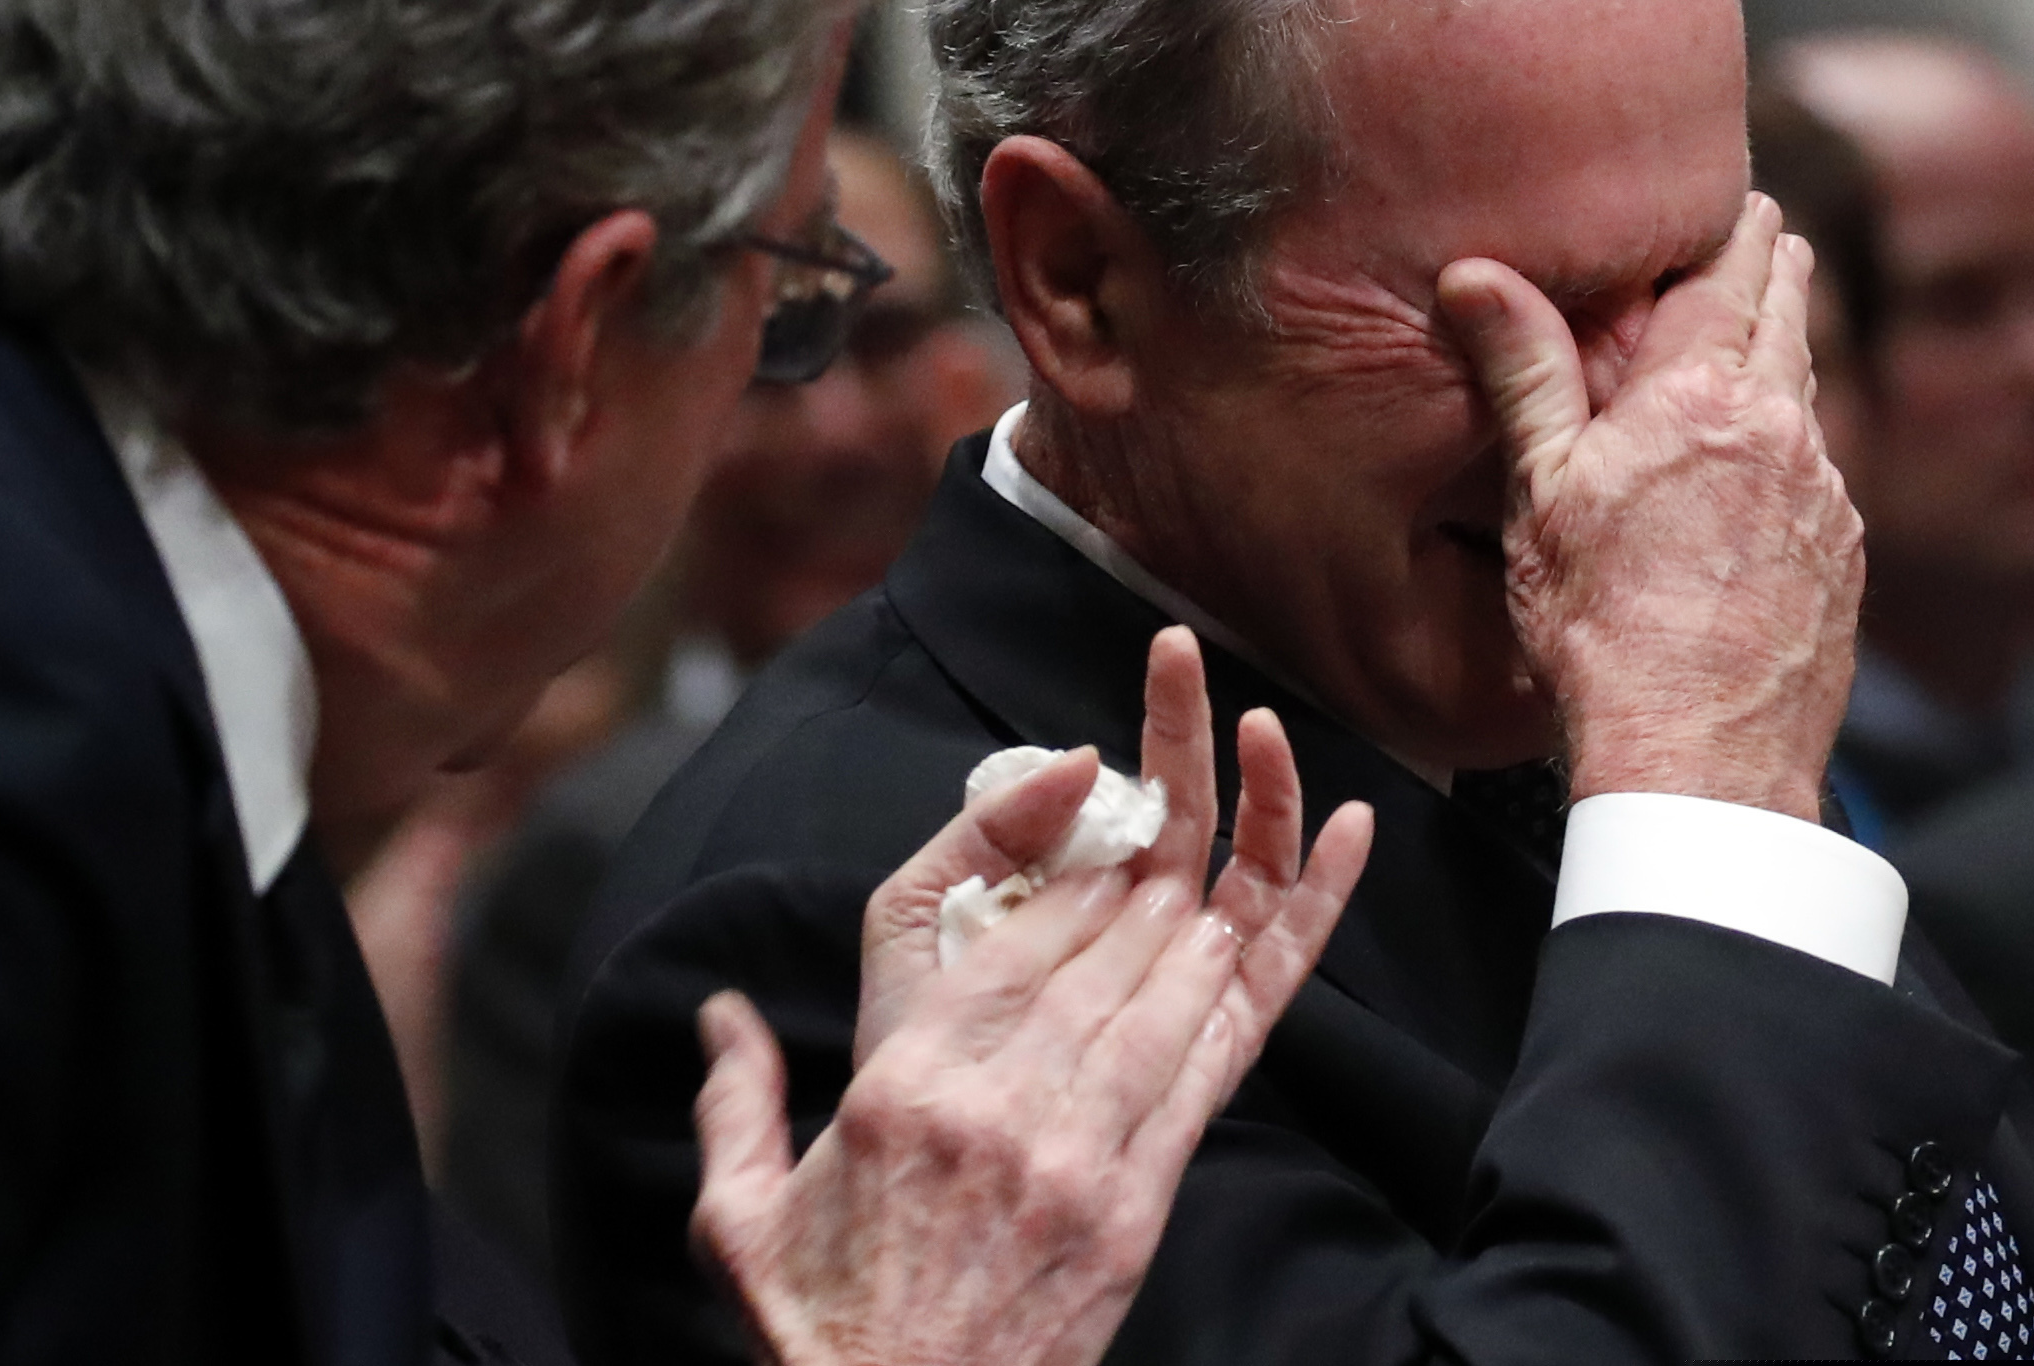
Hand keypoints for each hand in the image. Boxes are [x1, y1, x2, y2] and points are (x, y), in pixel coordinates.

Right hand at [690, 628, 1372, 1365]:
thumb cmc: (818, 1329)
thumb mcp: (739, 1214)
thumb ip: (735, 1095)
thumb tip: (719, 1014)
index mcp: (903, 1078)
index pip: (1005, 919)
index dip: (1061, 832)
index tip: (1096, 773)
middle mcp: (1003, 1095)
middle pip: (1099, 925)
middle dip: (1151, 816)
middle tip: (1188, 728)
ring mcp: (1085, 1147)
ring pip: (1167, 971)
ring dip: (1209, 870)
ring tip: (1245, 767)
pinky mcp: (1141, 1199)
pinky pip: (1222, 1053)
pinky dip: (1273, 953)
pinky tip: (1313, 867)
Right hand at [1438, 193, 1863, 820]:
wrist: (1701, 752)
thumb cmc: (1601, 627)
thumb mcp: (1542, 490)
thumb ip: (1524, 372)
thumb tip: (1475, 272)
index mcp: (1701, 397)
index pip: (1729, 276)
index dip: (1731, 230)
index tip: (1738, 199)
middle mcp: (1782, 429)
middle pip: (1788, 316)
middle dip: (1773, 272)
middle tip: (1767, 238)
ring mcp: (1823, 493)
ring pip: (1807, 395)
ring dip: (1783, 359)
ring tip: (1760, 342)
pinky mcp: (1843, 553)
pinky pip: (1817, 473)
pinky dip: (1789, 448)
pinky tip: (1758, 473)